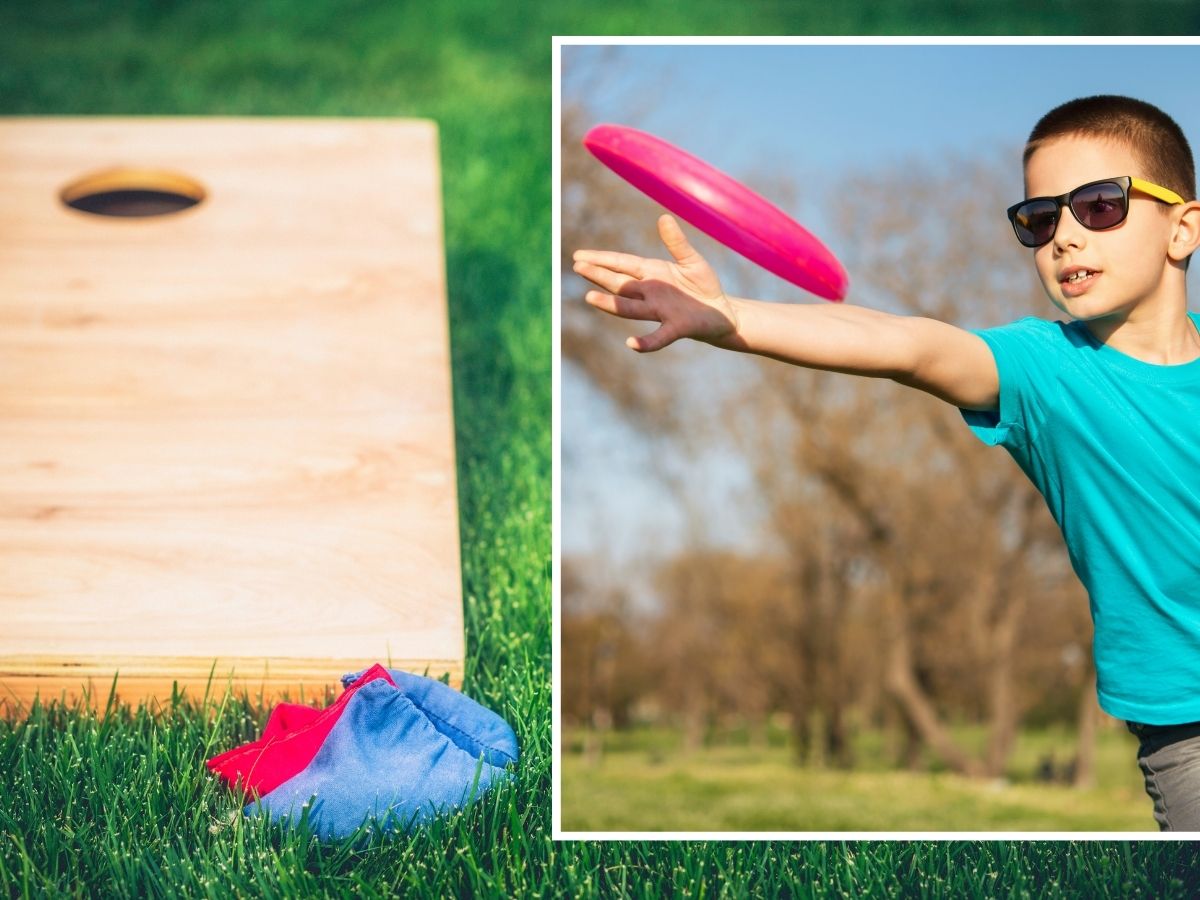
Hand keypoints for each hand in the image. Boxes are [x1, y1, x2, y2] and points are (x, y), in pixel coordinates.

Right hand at [573, 215, 736, 351]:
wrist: (722, 313)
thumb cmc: (703, 285)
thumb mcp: (690, 260)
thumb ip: (677, 242)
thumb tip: (663, 218)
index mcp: (651, 274)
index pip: (622, 265)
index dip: (601, 260)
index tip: (578, 256)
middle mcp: (650, 293)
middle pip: (619, 284)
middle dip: (599, 276)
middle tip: (578, 267)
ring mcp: (660, 312)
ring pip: (630, 308)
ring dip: (610, 305)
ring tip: (589, 298)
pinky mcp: (676, 328)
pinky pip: (658, 337)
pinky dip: (645, 342)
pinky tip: (631, 343)